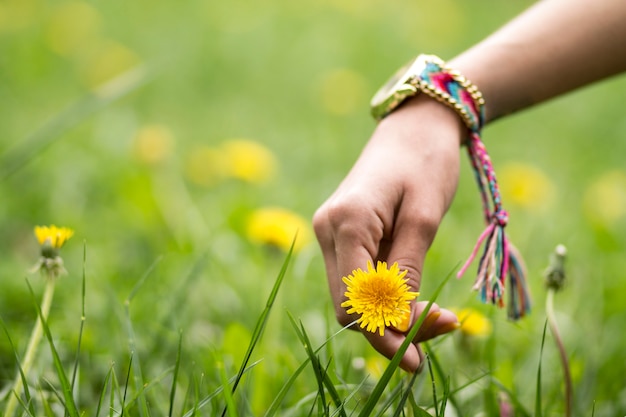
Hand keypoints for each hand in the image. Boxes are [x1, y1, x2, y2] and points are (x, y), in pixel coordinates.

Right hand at [313, 95, 463, 371]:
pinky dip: (386, 297)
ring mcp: (330, 234)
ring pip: (353, 299)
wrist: (413, 127)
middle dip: (392, 327)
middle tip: (443, 325)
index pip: (355, 302)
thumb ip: (407, 271)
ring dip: (391, 315)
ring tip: (437, 314)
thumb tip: (399, 323)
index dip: (389, 330)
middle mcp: (327, 231)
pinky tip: (415, 297)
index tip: (433, 337)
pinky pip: (358, 281)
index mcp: (346, 223)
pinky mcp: (341, 237)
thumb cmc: (425, 162)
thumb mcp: (425, 217)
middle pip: (350, 307)